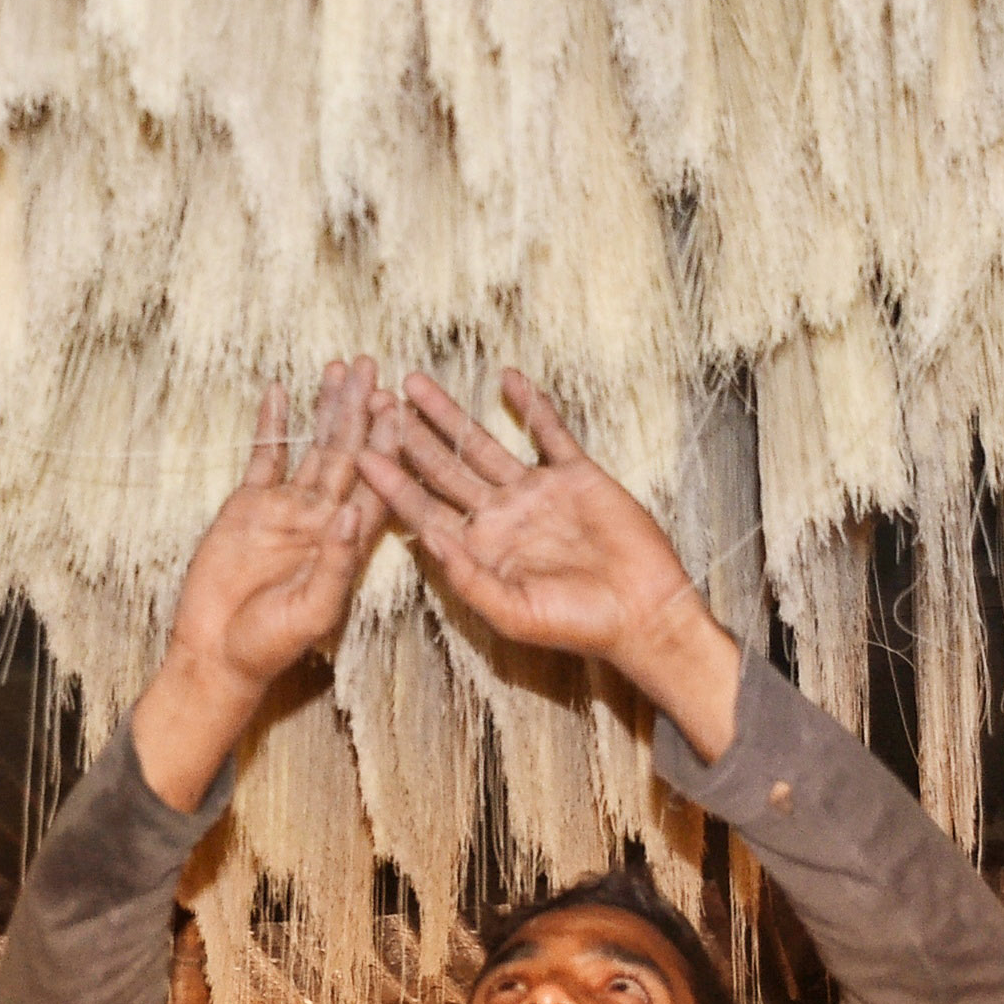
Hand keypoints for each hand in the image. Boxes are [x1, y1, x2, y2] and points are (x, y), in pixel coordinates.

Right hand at [133, 360, 393, 809]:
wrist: (216, 652)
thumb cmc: (270, 645)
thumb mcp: (311, 611)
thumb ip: (335, 563)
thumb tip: (353, 512)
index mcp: (349, 544)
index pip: (377, 486)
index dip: (389, 447)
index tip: (398, 409)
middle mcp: (325, 520)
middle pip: (351, 455)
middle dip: (361, 412)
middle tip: (372, 368)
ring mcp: (289, 510)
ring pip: (314, 448)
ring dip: (327, 409)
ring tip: (339, 367)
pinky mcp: (251, 505)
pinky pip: (266, 457)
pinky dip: (273, 425)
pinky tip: (281, 391)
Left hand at [358, 369, 741, 758]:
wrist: (644, 614)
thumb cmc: (578, 626)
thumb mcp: (513, 614)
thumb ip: (468, 578)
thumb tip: (426, 538)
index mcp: (478, 549)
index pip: (423, 508)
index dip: (390, 480)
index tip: (360, 450)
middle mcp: (499, 517)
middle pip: (442, 467)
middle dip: (407, 435)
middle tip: (373, 401)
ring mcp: (535, 493)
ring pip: (482, 443)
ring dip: (449, 414)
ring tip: (414, 383)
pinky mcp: (575, 476)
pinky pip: (549, 432)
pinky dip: (531, 405)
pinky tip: (508, 377)